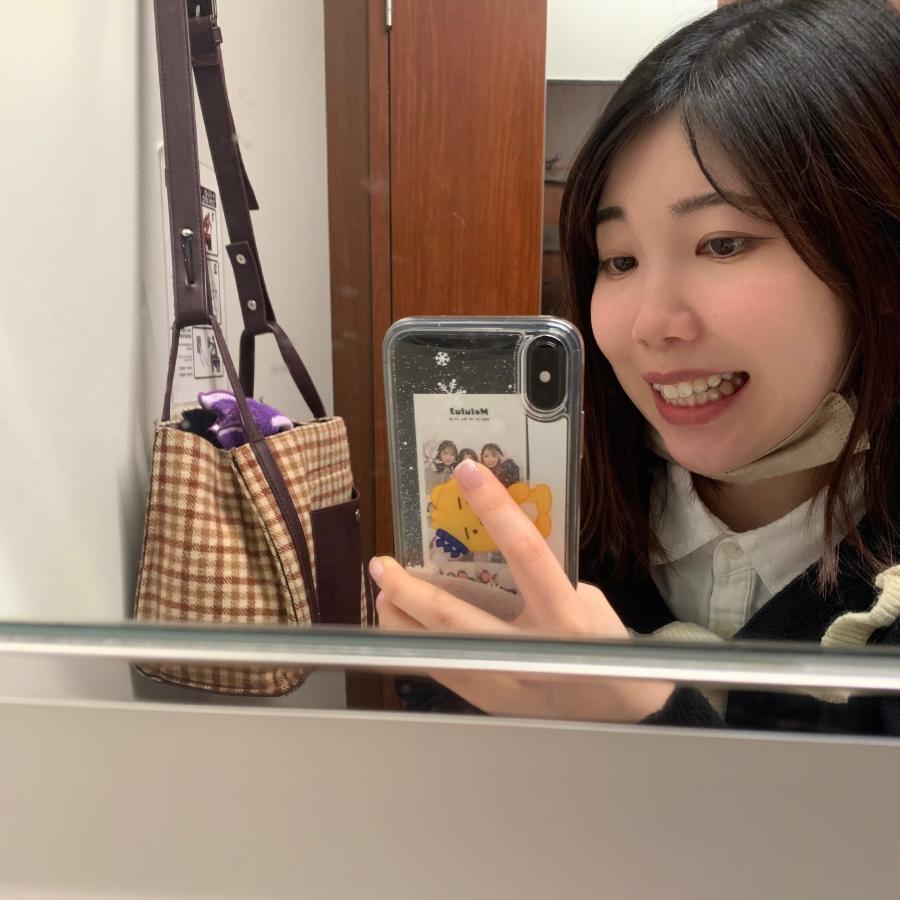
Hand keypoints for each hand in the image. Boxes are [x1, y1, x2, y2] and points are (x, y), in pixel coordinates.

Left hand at [371, 459, 672, 721]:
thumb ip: (540, 574)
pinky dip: (416, 641)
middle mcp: (531, 651)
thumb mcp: (585, 597)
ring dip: (400, 617)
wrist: (615, 707)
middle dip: (410, 590)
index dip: (495, 509)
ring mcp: (505, 680)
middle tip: (382, 564)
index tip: (468, 473)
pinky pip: (441, 668)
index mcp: (565, 615)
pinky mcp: (488, 698)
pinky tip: (402, 622)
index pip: (525, 552)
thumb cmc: (601, 642)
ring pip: (436, 648)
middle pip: (454, 617)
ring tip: (383, 589)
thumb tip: (491, 543)